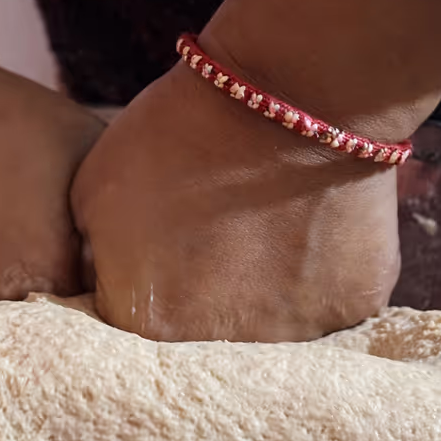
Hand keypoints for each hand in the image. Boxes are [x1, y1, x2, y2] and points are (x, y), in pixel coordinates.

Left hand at [71, 0, 440, 341]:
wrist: (288, 93)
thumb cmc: (177, 133)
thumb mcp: (92, 190)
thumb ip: (95, 254)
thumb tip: (105, 278)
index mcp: (144, 322)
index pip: (130, 328)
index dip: (139, 289)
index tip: (156, 256)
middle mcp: (214, 348)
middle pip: (197, 340)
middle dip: (196, 300)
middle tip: (211, 242)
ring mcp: (288, 336)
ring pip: (262, 331)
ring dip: (255, 295)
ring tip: (261, 233)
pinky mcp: (348, 311)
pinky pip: (321, 306)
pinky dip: (311, 276)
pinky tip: (305, 230)